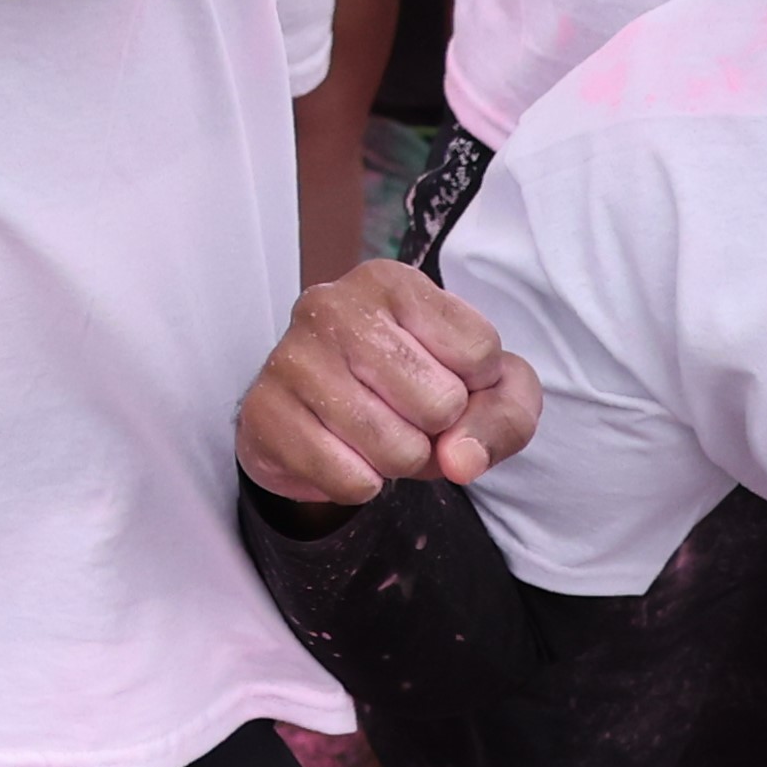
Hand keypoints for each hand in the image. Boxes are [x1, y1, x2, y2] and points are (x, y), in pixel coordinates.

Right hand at [237, 259, 538, 506]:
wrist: (319, 420)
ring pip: (397, 448)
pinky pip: (350, 479)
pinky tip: (343, 454)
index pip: (479, 352)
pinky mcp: (262, 411)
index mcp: (391, 282)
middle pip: (441, 402)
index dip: (478, 387)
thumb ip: (504, 417)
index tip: (445, 376)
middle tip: (408, 416)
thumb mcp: (487, 390)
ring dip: (401, 461)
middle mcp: (332, 304)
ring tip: (378, 435)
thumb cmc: (415, 388)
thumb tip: (459, 459)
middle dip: (438, 431)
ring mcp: (290, 355)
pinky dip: (361, 483)